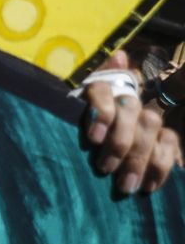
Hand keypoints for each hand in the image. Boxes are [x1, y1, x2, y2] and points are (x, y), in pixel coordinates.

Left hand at [84, 51, 179, 194]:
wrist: (98, 147)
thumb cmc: (83, 131)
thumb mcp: (73, 113)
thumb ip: (88, 95)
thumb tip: (119, 57)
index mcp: (99, 90)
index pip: (103, 88)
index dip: (102, 111)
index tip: (93, 139)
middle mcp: (126, 99)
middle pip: (131, 110)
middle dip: (119, 142)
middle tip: (104, 168)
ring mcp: (148, 117)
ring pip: (152, 126)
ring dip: (138, 157)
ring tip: (124, 185)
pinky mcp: (164, 137)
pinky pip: (170, 145)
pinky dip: (160, 166)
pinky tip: (149, 186)